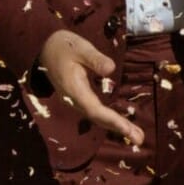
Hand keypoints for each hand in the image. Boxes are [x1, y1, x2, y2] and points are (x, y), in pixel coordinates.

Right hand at [38, 29, 144, 147]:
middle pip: (98, 118)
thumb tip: (111, 69)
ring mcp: (75, 100)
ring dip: (116, 126)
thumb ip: (95, 58)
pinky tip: (121, 122)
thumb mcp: (80, 48)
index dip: (112, 120)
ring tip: (135, 135)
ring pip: (97, 117)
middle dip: (119, 128)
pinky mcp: (78, 97)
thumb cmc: (63, 46)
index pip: (95, 109)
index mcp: (74, 89)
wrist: (44, 47)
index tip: (128, 129)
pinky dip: (109, 119)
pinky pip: (95, 112)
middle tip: (139, 138)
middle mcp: (74, 99)